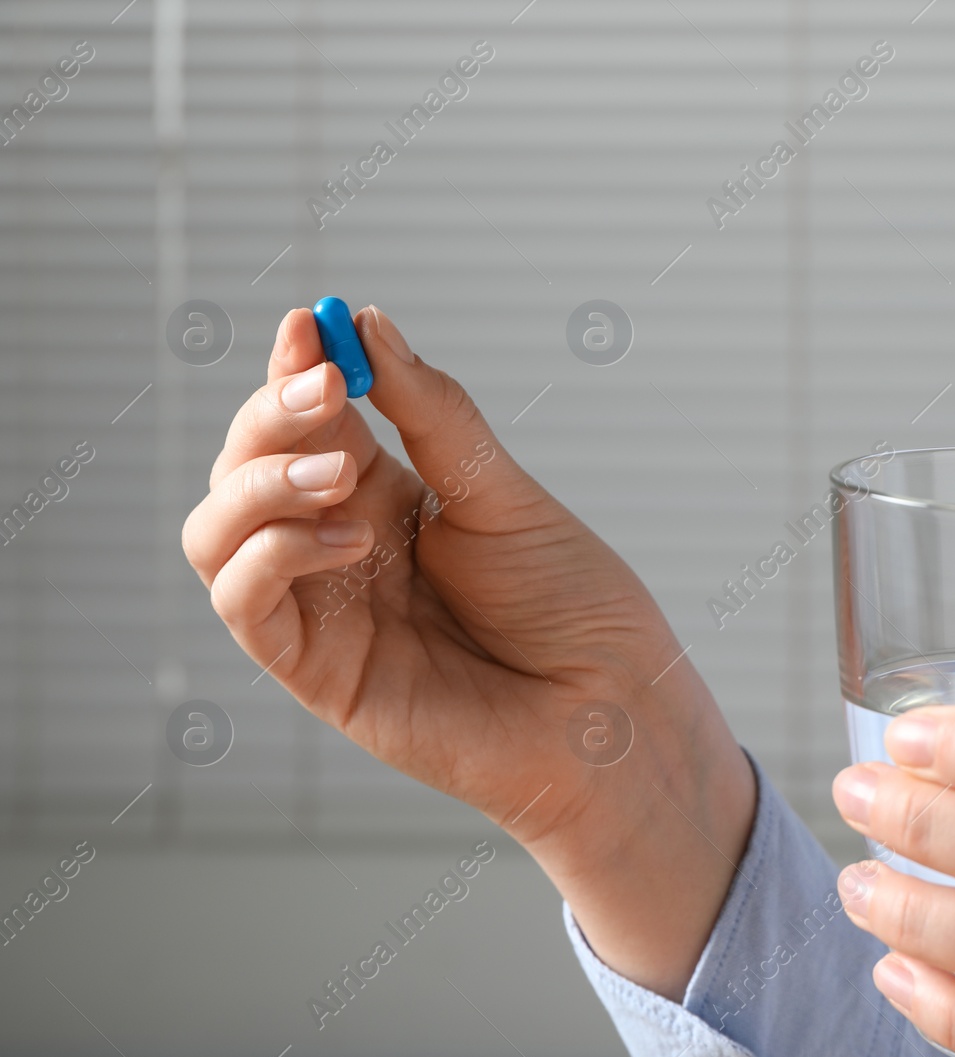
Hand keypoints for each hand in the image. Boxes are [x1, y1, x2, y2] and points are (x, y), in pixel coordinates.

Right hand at [181, 306, 752, 995]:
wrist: (610, 709)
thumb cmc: (573, 606)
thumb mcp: (504, 494)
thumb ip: (433, 418)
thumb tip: (369, 324)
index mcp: (388, 495)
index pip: (308, 420)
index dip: (294, 368)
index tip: (307, 321)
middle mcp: (341, 544)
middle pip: (248, 465)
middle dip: (274, 415)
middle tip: (327, 388)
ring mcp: (323, 608)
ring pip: (218, 531)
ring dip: (258, 482)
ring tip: (341, 473)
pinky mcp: (315, 671)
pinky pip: (244, 601)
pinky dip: (272, 553)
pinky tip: (350, 538)